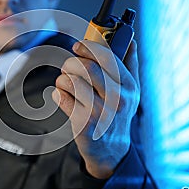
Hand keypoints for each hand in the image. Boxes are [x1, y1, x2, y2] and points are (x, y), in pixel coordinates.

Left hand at [52, 39, 139, 178]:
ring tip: (65, 83)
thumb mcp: (131, 91)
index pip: (107, 56)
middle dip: (71, 63)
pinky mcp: (83, 124)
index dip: (88, 47)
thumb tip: (130, 39)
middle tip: (68, 67)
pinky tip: (63, 97)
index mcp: (129, 86)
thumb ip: (130, 64)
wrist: (111, 149)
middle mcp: (117, 99)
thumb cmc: (118, 114)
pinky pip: (61, 98)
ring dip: (62, 79)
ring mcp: (100, 112)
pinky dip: (57, 93)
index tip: (78, 46)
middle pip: (85, 67)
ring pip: (70, 81)